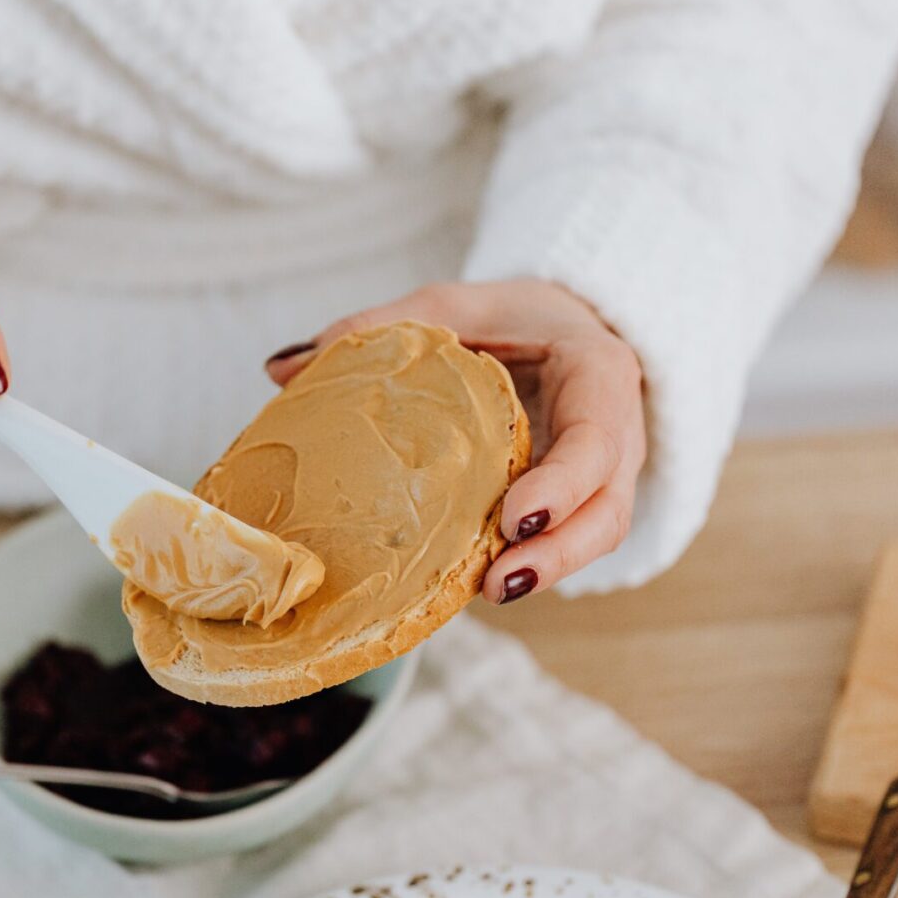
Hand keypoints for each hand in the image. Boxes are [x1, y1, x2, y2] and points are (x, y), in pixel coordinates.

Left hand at [266, 279, 645, 603]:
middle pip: (607, 509)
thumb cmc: (512, 318)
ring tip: (487, 592)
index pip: (597, 437)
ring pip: (595, 536)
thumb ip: (381, 328)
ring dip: (547, 570)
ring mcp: (604, 476)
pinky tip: (476, 583)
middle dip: (560, 552)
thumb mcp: (452, 305)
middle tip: (499, 582)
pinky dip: (529, 562)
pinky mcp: (579, 504)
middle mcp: (616, 433)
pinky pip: (565, 541)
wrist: (565, 328)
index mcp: (597, 373)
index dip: (564, 484)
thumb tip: (281, 369)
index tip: (515, 517)